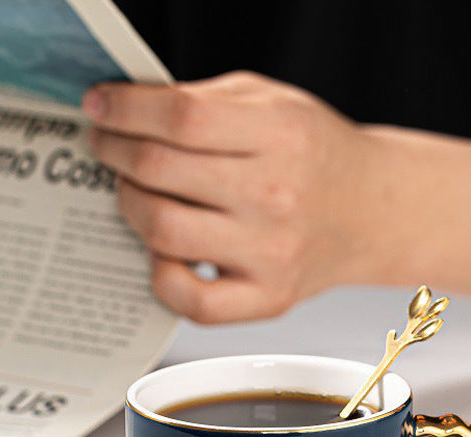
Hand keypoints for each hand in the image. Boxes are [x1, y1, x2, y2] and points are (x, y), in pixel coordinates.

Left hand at [82, 72, 393, 322]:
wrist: (370, 211)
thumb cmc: (316, 157)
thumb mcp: (272, 103)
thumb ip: (205, 101)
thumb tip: (128, 114)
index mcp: (280, 136)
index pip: (181, 116)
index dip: (125, 109)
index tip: (100, 108)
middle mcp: (277, 197)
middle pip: (161, 171)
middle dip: (115, 153)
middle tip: (108, 148)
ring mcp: (271, 254)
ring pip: (164, 232)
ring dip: (131, 206)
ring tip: (137, 192)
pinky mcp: (266, 298)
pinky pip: (192, 302)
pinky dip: (160, 276)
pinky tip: (163, 251)